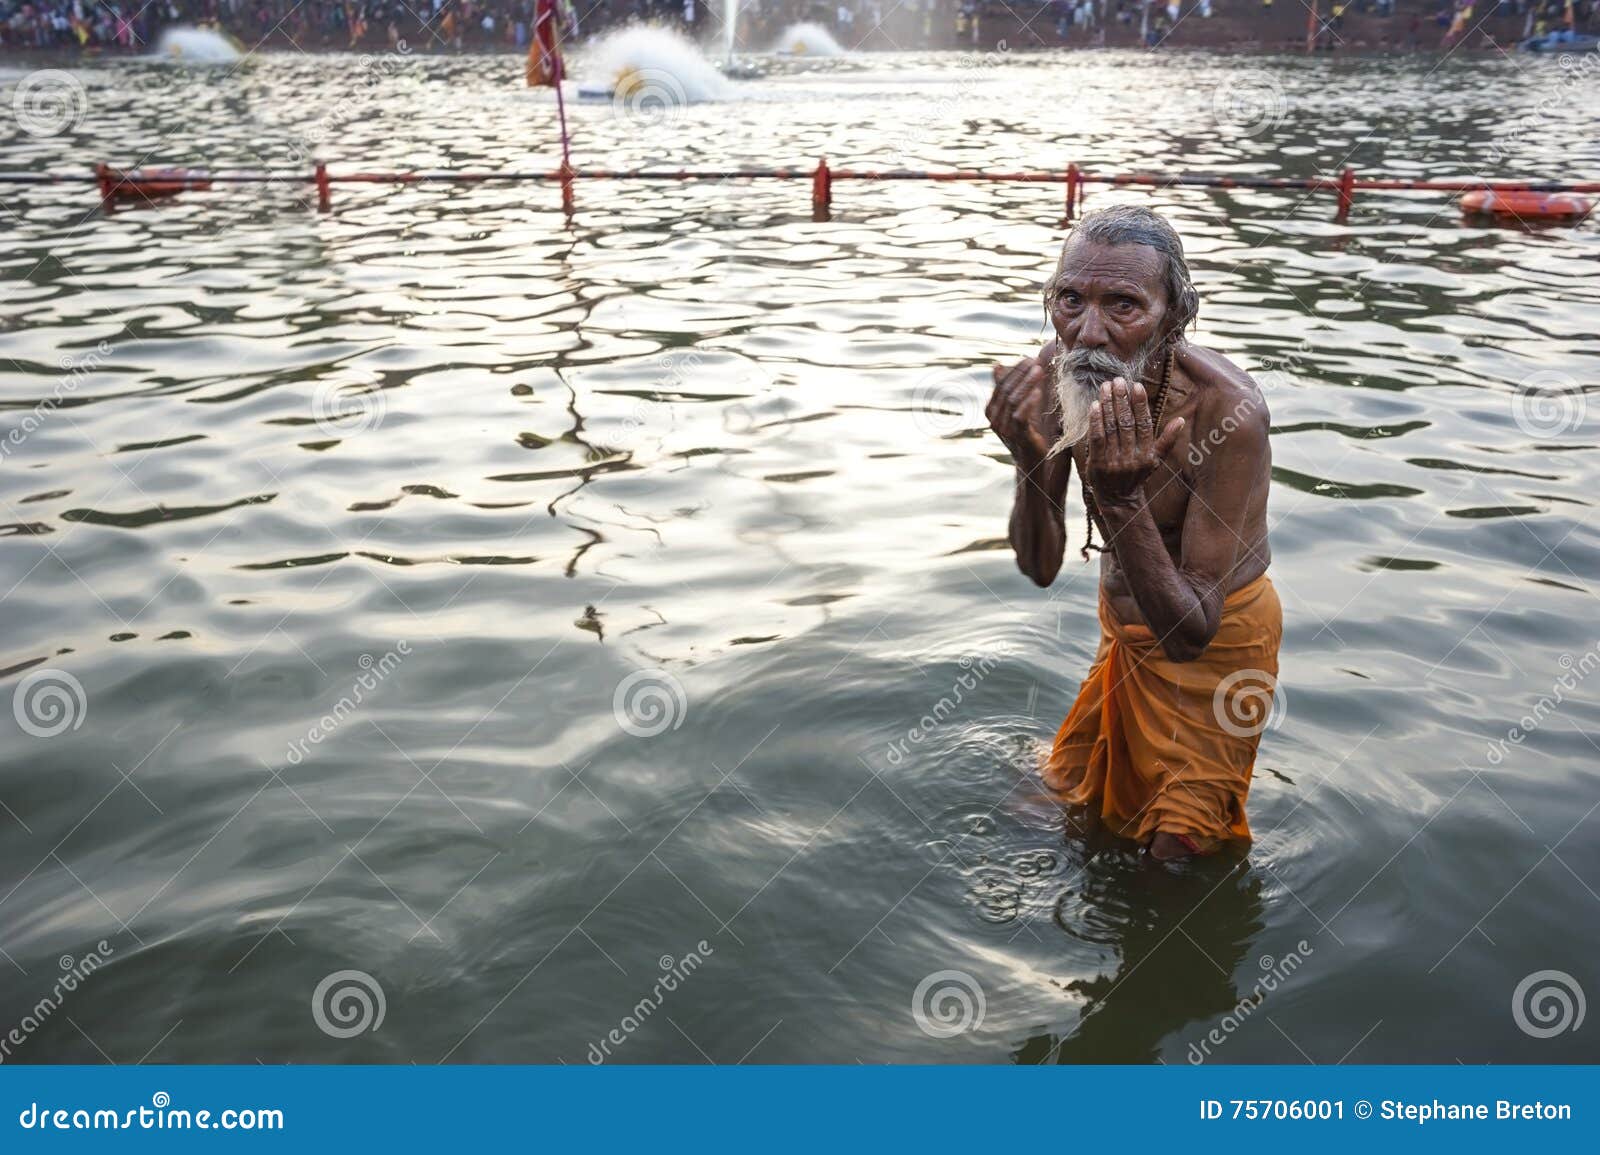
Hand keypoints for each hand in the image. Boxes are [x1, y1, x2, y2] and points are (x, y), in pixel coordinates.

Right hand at [985, 354, 1061, 471]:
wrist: (1031, 461)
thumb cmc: (1026, 431)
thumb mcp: (1016, 407)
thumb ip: (1008, 388)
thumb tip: (996, 366)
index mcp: (991, 411)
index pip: (1000, 385)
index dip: (1014, 371)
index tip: (1029, 359)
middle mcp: (994, 420)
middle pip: (1006, 390)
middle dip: (1021, 374)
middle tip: (1036, 362)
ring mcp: (1004, 429)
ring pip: (1012, 400)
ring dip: (1027, 383)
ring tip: (1040, 371)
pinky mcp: (1018, 437)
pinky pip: (1020, 416)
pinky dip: (1029, 402)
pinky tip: (1038, 391)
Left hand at [1085, 378, 1183, 509]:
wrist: (1118, 500)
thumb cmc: (1137, 475)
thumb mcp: (1155, 460)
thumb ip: (1167, 440)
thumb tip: (1181, 420)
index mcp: (1147, 454)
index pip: (1144, 424)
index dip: (1140, 404)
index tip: (1136, 386)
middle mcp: (1132, 458)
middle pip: (1126, 423)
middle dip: (1121, 400)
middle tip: (1118, 380)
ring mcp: (1114, 461)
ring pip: (1111, 428)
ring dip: (1108, 405)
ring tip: (1106, 387)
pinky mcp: (1098, 464)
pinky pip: (1097, 439)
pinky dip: (1096, 421)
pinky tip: (1095, 405)